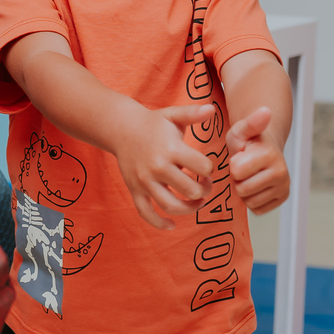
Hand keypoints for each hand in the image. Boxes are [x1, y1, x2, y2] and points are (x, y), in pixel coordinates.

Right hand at [112, 101, 215, 230]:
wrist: (121, 128)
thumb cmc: (153, 123)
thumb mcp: (173, 115)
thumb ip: (193, 113)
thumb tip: (212, 109)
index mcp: (171, 149)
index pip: (202, 167)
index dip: (210, 170)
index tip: (208, 169)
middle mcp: (158, 167)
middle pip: (191, 190)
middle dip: (204, 190)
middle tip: (205, 185)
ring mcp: (145, 181)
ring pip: (172, 205)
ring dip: (190, 209)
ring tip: (197, 203)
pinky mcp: (135, 190)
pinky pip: (146, 213)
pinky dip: (159, 223)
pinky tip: (172, 225)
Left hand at [226, 104, 288, 213]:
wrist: (263, 150)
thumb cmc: (248, 141)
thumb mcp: (241, 130)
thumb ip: (251, 123)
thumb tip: (266, 111)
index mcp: (270, 155)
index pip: (236, 172)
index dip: (233, 165)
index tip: (240, 156)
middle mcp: (281, 172)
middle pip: (242, 189)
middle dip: (238, 179)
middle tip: (244, 168)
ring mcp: (284, 187)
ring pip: (249, 201)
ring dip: (245, 190)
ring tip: (249, 175)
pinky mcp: (282, 198)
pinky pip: (257, 209)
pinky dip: (253, 199)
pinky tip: (256, 185)